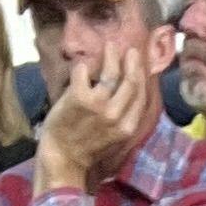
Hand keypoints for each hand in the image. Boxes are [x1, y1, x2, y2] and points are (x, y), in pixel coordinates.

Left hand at [38, 35, 153, 194]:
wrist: (64, 158)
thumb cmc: (87, 149)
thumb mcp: (115, 138)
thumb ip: (124, 117)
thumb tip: (130, 93)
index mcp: (128, 127)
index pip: (140, 95)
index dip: (142, 75)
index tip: (139, 63)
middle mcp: (117, 115)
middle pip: (130, 81)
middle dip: (132, 62)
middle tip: (129, 50)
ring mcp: (99, 105)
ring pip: (110, 73)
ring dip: (111, 56)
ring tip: (110, 46)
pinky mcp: (79, 97)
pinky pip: (84, 72)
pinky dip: (83, 66)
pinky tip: (82, 66)